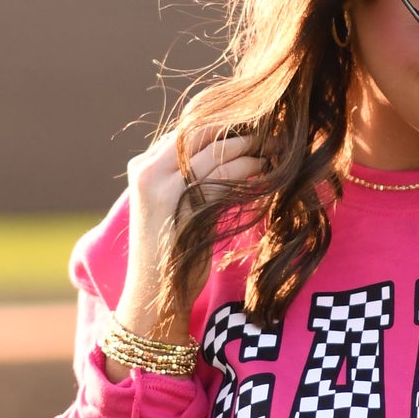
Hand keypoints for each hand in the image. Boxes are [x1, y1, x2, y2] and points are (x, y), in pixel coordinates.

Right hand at [111, 127, 265, 359]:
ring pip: (213, 153)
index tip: (257, 121)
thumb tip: (236, 148)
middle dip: (239, 128)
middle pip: (200, 131)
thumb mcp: (180, 204)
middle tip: (273, 128)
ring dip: (249, 149)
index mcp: (143, 165)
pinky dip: (247, 172)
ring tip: (275, 149)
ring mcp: (160, 189)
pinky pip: (220, 180)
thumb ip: (194, 176)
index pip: (188, 128)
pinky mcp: (180, 209)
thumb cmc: (173, 251)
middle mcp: (146, 171)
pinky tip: (265, 173)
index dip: (225, 122)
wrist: (155, 296)